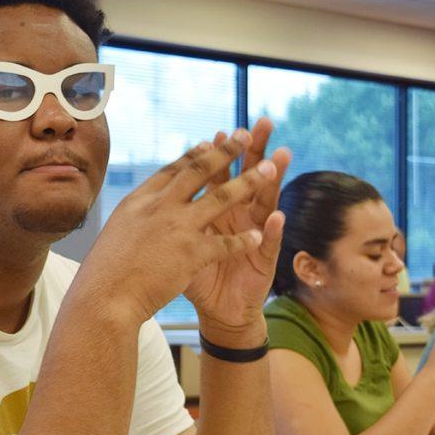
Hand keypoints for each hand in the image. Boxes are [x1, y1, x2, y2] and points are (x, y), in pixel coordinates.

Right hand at [74, 127, 282, 327]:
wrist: (105, 297)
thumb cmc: (106, 271)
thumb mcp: (117, 231)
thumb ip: (135, 216)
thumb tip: (139, 209)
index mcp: (141, 199)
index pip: (173, 170)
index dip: (195, 155)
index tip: (210, 142)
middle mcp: (161, 206)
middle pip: (200, 171)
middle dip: (226, 151)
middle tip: (245, 135)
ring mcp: (177, 227)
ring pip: (221, 198)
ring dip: (249, 182)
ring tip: (271, 171)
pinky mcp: (191, 254)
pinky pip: (225, 243)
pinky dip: (243, 240)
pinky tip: (259, 235)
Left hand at [184, 118, 290, 345]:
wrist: (217, 310)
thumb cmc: (197, 275)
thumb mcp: (180, 243)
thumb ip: (174, 218)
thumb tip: (153, 193)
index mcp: (219, 210)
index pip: (222, 174)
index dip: (221, 154)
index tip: (219, 132)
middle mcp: (241, 217)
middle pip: (248, 176)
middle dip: (255, 150)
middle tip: (262, 124)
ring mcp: (256, 236)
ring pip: (267, 202)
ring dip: (274, 180)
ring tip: (281, 156)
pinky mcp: (264, 260)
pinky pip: (269, 244)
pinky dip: (272, 231)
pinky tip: (276, 216)